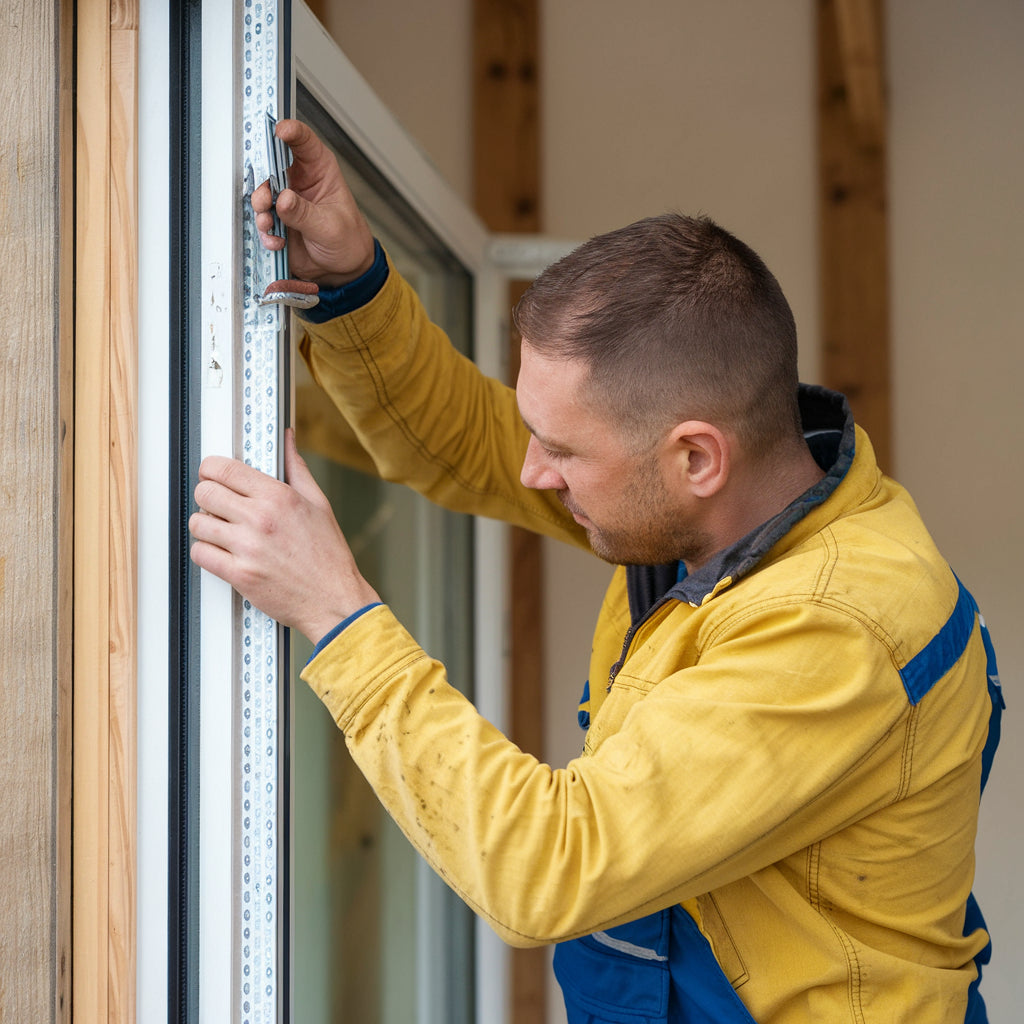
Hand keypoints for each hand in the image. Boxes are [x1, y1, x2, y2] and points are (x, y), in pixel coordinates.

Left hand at [189, 428, 380, 643]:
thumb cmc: (328, 555)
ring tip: (221, 530)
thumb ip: (296, 468)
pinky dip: (206, 552)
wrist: (334, 599)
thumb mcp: (318, 503)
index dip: (211, 469)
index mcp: (279, 497)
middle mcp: (261, 519)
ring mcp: (247, 548)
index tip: (212, 474)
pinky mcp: (239, 574)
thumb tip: (288, 438)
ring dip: (205, 526)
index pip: (224, 469)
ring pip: (198, 524)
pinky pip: (200, 554)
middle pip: (205, 493)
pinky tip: (222, 552)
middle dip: (207, 497)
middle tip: (217, 504)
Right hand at [251, 119, 375, 286]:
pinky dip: (266, 232)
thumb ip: (305, 213)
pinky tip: (278, 242)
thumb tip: (283, 199)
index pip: (303, 141)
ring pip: (262, 195)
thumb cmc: (348, 240)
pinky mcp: (278, 222)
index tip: (279, 131)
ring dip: (261, 210)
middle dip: (264, 183)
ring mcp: (286, 202)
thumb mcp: (330, 226)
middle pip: (272, 167)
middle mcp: (299, 181)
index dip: (290, 132)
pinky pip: (262, 221)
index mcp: (319, 170)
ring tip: (269, 225)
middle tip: (266, 200)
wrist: (342, 270)